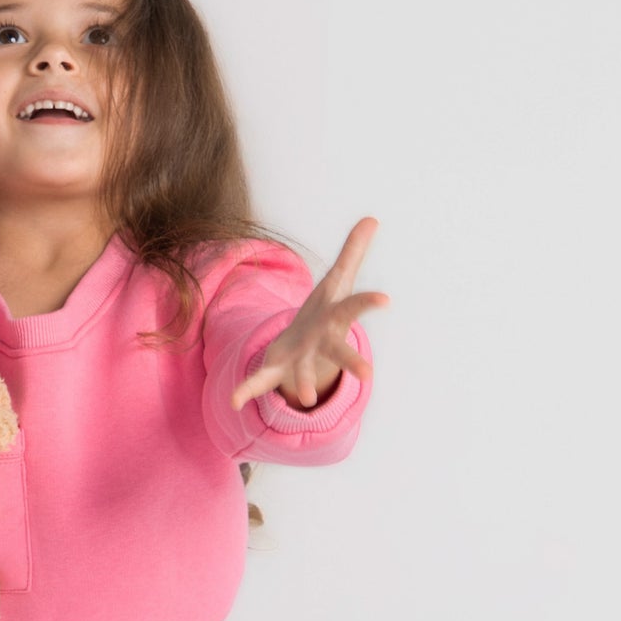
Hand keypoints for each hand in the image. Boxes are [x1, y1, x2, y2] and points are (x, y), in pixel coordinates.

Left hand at [230, 216, 388, 411]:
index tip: (386, 299)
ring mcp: (300, 358)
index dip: (368, 301)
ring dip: (305, 383)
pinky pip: (262, 381)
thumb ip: (352, 251)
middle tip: (368, 374)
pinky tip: (233, 402)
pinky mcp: (276, 369)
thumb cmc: (326, 313)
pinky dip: (247, 390)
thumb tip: (371, 218)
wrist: (304, 350)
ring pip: (303, 372)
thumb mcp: (338, 280)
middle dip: (350, 360)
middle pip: (338, 350)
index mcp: (333, 317)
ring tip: (307, 397)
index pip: (353, 307)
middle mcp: (320, 342)